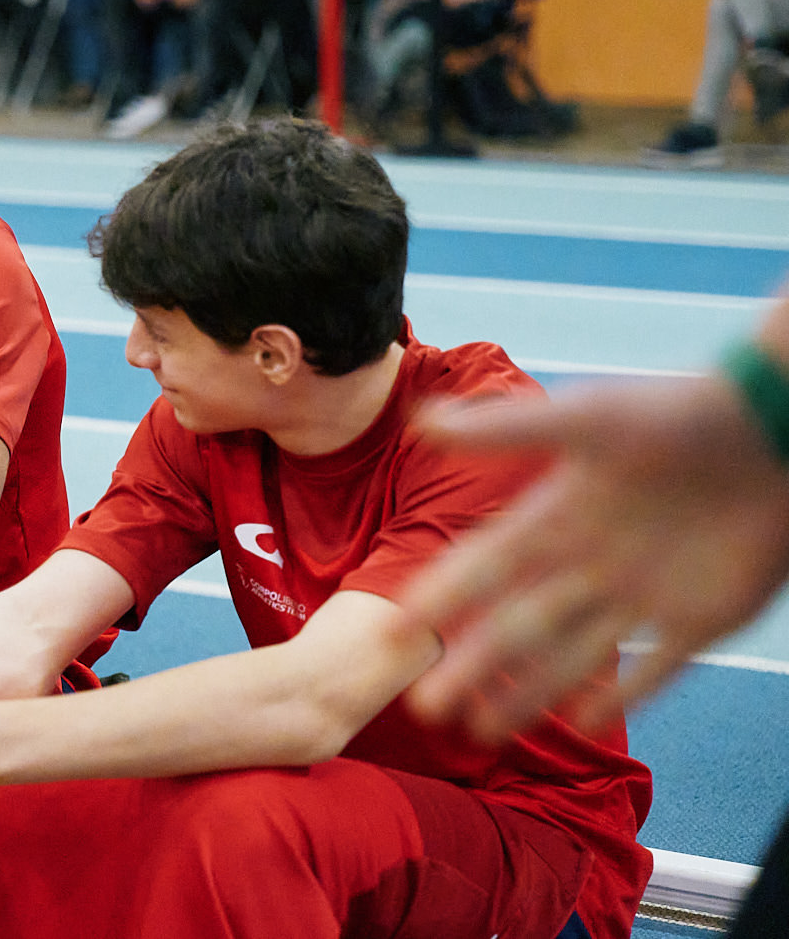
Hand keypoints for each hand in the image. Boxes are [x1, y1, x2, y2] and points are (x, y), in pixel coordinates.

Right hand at [399, 376, 788, 743]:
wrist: (771, 430)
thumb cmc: (676, 415)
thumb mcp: (584, 419)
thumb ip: (505, 430)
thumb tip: (422, 423)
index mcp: (557, 517)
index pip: (484, 567)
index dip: (442, 597)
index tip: (396, 627)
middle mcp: (590, 562)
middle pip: (517, 625)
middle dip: (472, 666)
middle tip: (427, 708)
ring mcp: (644, 595)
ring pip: (571, 657)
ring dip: (526, 693)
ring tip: (482, 732)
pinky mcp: (703, 619)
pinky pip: (655, 669)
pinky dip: (622, 697)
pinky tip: (585, 724)